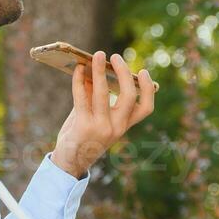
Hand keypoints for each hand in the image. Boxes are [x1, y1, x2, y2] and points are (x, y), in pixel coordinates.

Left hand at [50, 51, 154, 178]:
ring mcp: (101, 128)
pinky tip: (78, 69)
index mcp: (125, 126)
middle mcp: (117, 128)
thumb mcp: (97, 119)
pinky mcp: (83, 126)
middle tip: (115, 57)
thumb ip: (97, 98)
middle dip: (123, 73)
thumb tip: (94, 71)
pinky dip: (79, 81)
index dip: (148, 89)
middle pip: (128, 96)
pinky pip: (82, 97)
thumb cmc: (84, 137)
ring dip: (100, 71)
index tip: (142, 72)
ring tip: (96, 56)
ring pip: (104, 93)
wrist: (70, 162)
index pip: (146, 108)